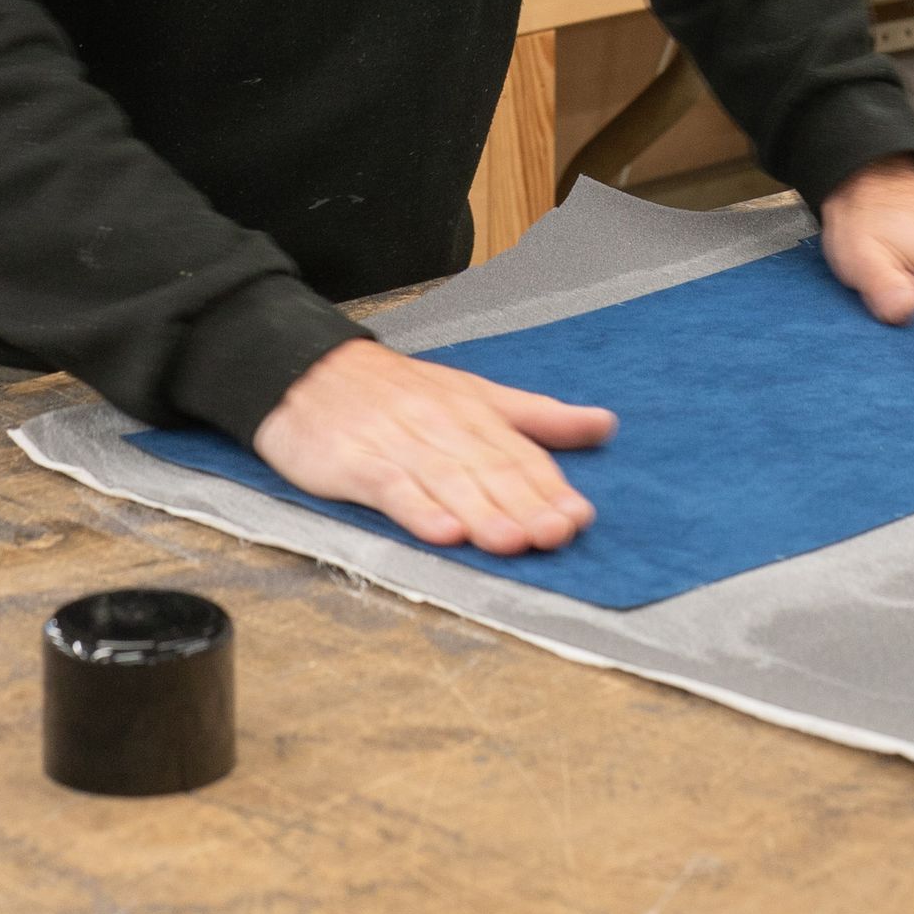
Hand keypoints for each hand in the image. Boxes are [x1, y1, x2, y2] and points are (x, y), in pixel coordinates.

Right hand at [253, 338, 615, 555]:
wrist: (309, 372)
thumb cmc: (399, 392)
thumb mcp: (473, 394)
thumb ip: (537, 416)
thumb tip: (604, 425)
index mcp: (474, 411)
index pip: (520, 454)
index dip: (549, 487)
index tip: (578, 517)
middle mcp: (442, 426)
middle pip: (489, 470)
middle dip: (525, 505)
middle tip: (555, 535)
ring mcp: (399, 443)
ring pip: (448, 480)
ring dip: (482, 512)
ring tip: (512, 541)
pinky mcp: (357, 462)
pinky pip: (391, 487)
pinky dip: (418, 510)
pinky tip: (442, 532)